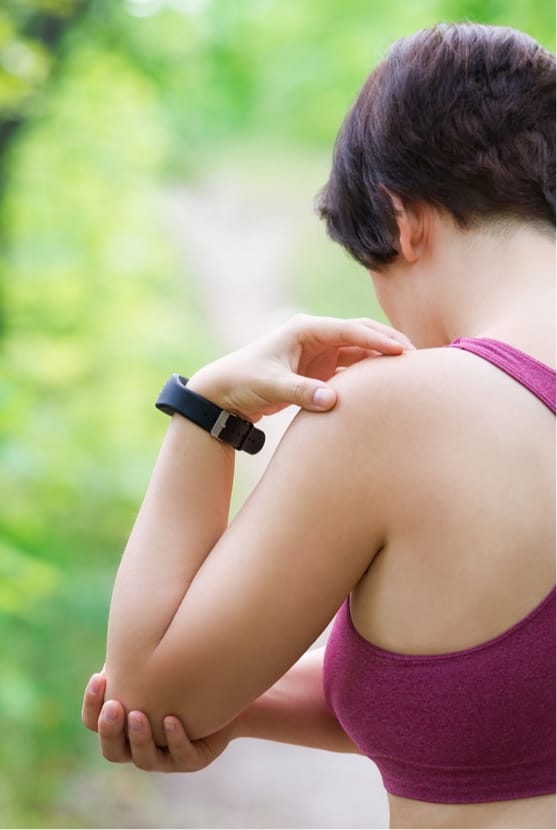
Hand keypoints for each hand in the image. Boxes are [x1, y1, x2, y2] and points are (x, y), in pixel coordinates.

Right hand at [82, 672, 234, 771]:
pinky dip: (175, 738)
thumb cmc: (178, 678)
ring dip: (139, 737)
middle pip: (111, 750)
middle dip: (110, 729)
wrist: (223, 696)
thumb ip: (131, 658)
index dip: (92, 703)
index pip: (93, 721)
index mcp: (121, 726)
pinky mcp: (192, 759)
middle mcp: (138, 746)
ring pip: (143, 758)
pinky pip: (180, 755)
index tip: (99, 677)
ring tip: (138, 714)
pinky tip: (171, 719)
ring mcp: (164, 757)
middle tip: (114, 705)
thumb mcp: (152, 666)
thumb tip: (117, 632)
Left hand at [187, 314, 413, 420]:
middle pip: (361, 334)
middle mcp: (316, 336)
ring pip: (360, 351)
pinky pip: (352, 367)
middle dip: (388, 343)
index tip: (401, 351)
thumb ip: (301, 392)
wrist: (226, 393)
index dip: (376, 340)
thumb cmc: (244, 381)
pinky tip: (389, 383)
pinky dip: (370, 373)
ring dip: (382, 358)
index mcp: (305, 330)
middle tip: (418, 357)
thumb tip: (332, 400)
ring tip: (411, 370)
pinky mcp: (321, 368)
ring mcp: (320, 352)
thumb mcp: (271, 386)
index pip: (349, 331)